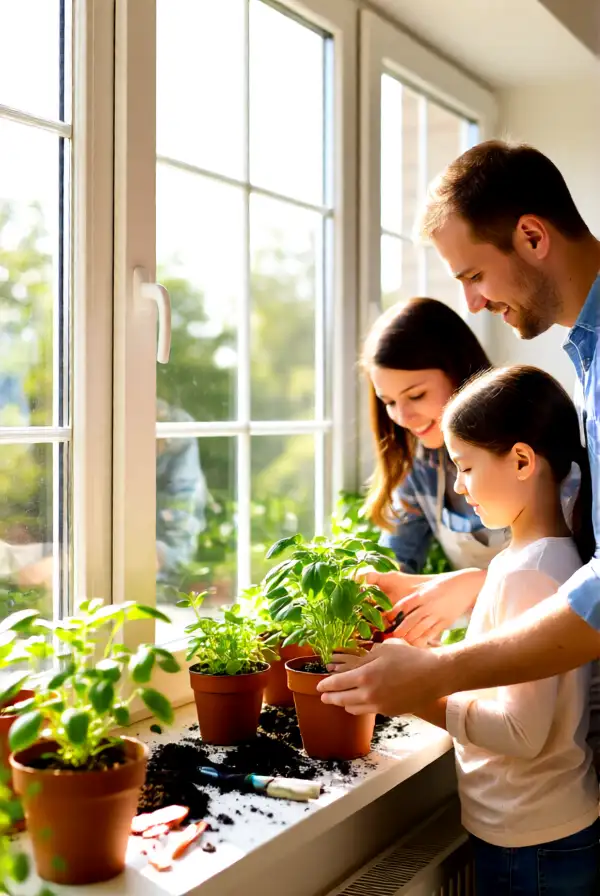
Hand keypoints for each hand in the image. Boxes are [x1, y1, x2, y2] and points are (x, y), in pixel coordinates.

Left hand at [317, 640, 448, 715]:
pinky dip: (361, 706)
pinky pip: (369, 711)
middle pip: (342, 700)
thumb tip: (352, 664)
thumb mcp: (383, 650)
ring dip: (345, 704)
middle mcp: (369, 695)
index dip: (326, 685)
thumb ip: (365, 658)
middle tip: (324, 696)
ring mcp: (380, 706)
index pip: (337, 684)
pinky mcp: (390, 712)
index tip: (319, 685)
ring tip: (341, 699)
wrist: (434, 676)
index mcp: (365, 677)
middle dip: (330, 698)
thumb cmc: (409, 658)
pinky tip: (362, 701)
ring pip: (354, 709)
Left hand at [367, 568, 483, 645]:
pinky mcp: (445, 622)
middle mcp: (429, 605)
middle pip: (410, 621)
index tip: (385, 621)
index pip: (404, 605)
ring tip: (400, 644)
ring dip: (409, 638)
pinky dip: (422, 641)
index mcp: (422, 594)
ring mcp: (437, 614)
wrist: (466, 586)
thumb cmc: (442, 586)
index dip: (393, 614)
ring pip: (420, 630)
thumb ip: (413, 598)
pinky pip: (432, 634)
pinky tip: (415, 647)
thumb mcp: (426, 588)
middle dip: (399, 631)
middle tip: (389, 638)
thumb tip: (396, 610)